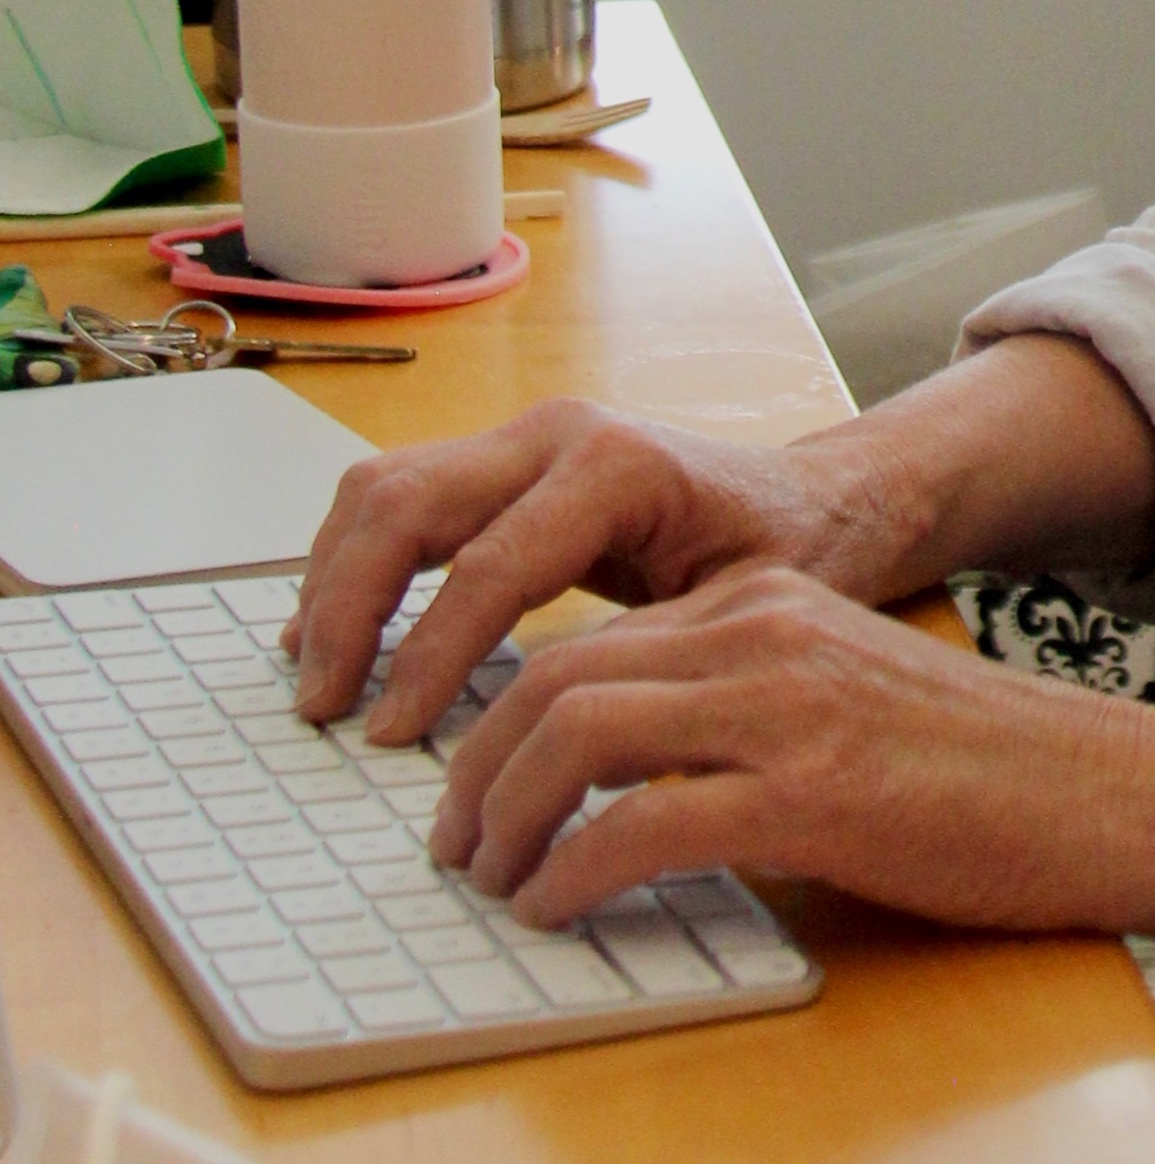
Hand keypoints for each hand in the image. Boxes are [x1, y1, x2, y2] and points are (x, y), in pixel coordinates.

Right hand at [287, 400, 889, 742]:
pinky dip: (354, 558)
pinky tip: (335, 630)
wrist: (822, 499)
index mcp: (617, 467)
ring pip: (385, 485)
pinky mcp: (507, 460)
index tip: (390, 737)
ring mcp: (526, 436)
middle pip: (407, 503)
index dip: (428, 657)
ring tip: (317, 676)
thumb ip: (641, 659)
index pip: (486, 567)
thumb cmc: (792, 555)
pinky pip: (403, 493)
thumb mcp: (738, 612)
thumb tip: (543, 734)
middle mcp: (559, 433)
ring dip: (334, 578)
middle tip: (325, 709)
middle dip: (350, 608)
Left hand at [427, 563, 1154, 934]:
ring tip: (491, 882)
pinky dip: (572, 874)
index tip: (469, 789)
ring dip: (502, 819)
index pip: (585, 637)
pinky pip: (640, 825)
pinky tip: (560, 911)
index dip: (498, 719)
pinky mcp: (811, 795)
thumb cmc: (979, 769)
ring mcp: (788, 708)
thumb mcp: (843, 697)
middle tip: (453, 846)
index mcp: (771, 602)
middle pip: (555, 676)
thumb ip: (741, 706)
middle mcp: (767, 631)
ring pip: (577, 733)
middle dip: (472, 768)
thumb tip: (618, 777)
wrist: (1103, 790)